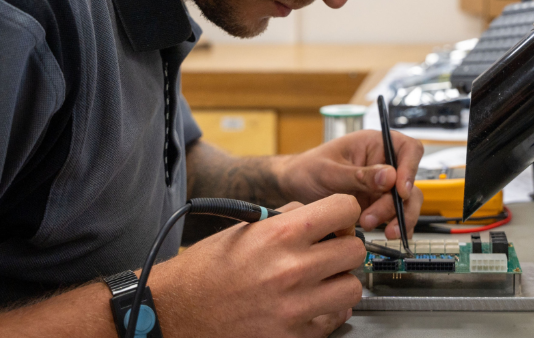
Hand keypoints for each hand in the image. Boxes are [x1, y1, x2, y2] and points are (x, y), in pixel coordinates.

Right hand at [149, 194, 365, 337]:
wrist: (178, 310)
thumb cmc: (208, 268)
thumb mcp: (247, 228)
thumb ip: (290, 218)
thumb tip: (325, 216)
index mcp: (281, 234)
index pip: (346, 209)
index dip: (344, 214)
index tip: (338, 222)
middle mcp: (293, 269)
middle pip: (355, 250)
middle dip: (344, 249)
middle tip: (328, 254)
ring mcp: (295, 307)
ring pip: (352, 288)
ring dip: (340, 283)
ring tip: (320, 282)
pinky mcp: (294, 337)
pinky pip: (335, 320)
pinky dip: (326, 312)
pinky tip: (308, 304)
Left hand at [277, 129, 423, 238]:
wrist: (293, 189)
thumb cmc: (308, 169)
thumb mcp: (330, 171)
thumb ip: (360, 175)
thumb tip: (390, 176)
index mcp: (375, 144)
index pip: (408, 149)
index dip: (410, 169)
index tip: (400, 190)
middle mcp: (383, 164)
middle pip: (409, 182)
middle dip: (396, 204)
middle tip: (372, 218)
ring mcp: (382, 186)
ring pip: (406, 202)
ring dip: (395, 218)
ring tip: (370, 226)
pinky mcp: (378, 205)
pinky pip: (396, 216)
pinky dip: (396, 227)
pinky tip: (388, 235)